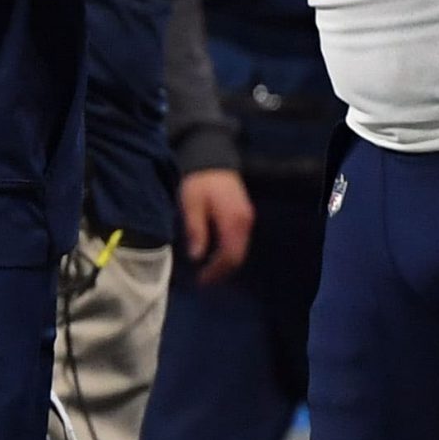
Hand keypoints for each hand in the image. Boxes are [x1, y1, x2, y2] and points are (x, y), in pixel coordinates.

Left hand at [181, 166, 254, 284]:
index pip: (229, 255)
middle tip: (204, 281)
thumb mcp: (191, 205)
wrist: (213, 158)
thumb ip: (196, 230)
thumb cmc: (199, 181)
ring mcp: (247, 219)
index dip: (216, 271)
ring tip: (208, 273)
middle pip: (238, 256)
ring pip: (240, 250)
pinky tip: (216, 257)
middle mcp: (245, 223)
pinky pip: (240, 242)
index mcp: (233, 221)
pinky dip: (229, 253)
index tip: (201, 281)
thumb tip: (197, 257)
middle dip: (222, 272)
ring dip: (226, 264)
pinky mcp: (244, 216)